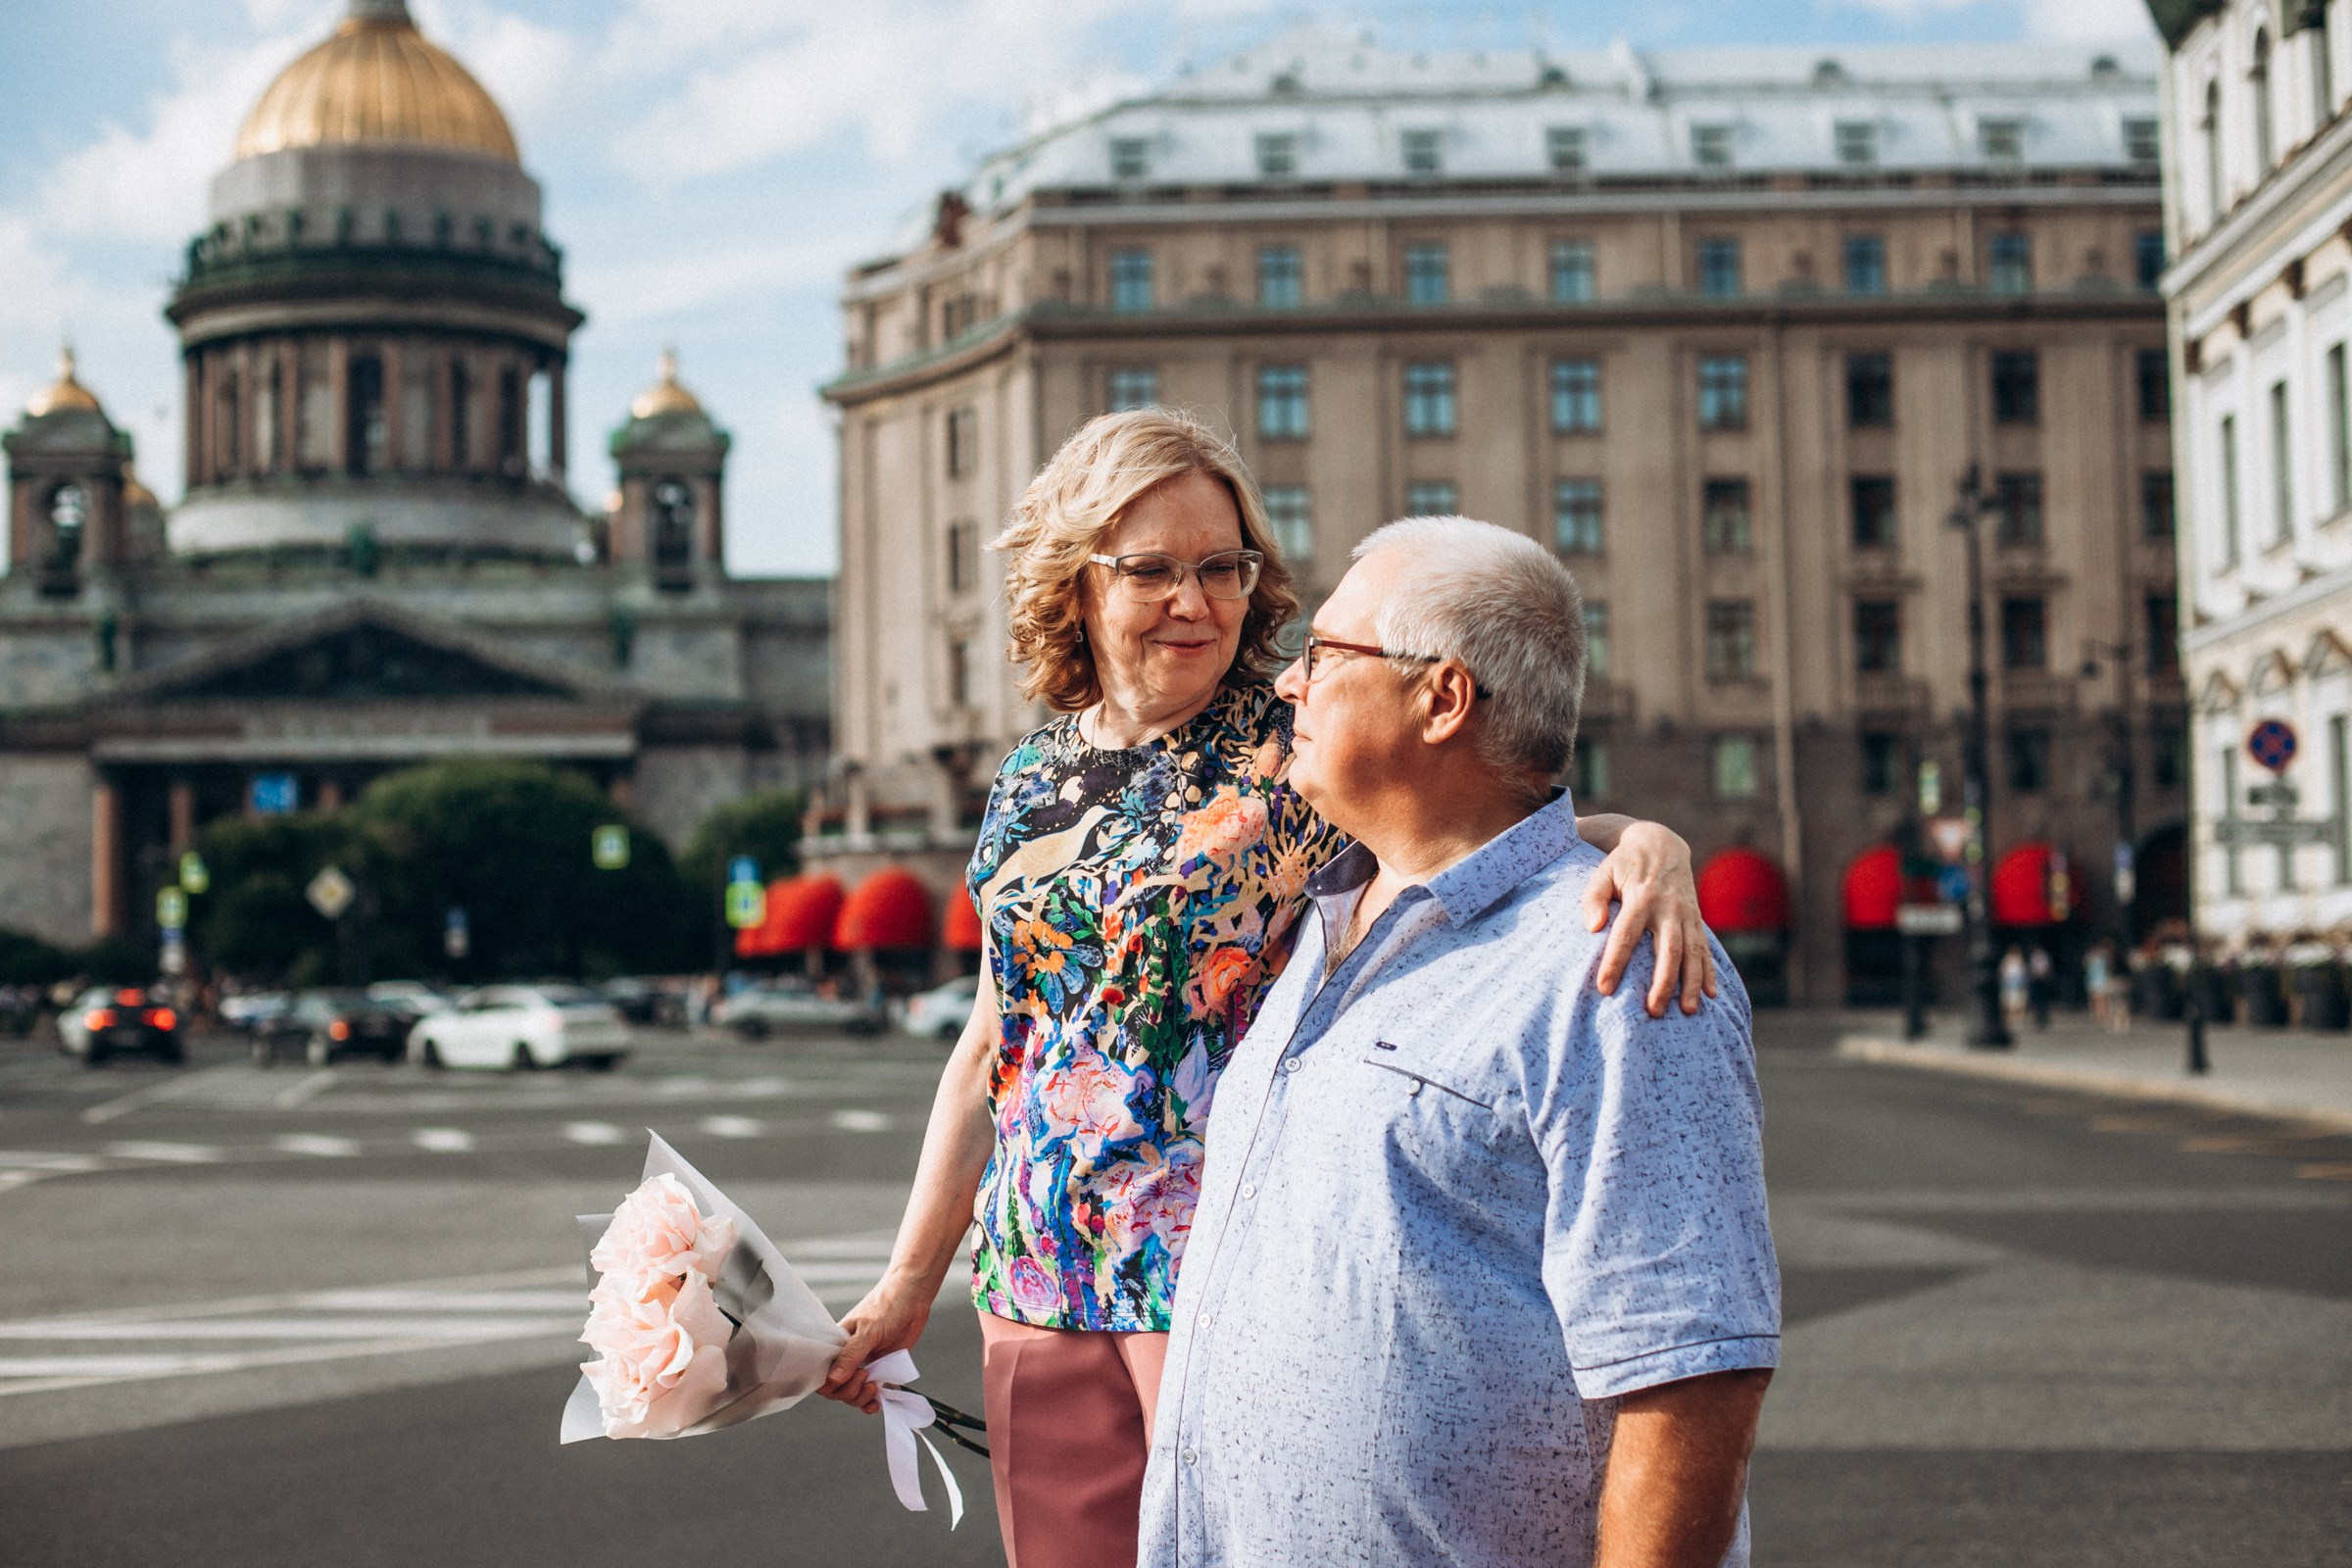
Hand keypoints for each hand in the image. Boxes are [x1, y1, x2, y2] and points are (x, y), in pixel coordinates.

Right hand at [819, 1274, 934, 1414]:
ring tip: (874, 1386)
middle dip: (849, 1392)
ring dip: (861, 1398)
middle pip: (837, 1391)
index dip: (830, 1385)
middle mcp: (848, 1359)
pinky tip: (878, 1401)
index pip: (822, 1376)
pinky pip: (871, 1394)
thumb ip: (851, 1355)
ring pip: (853, 1395)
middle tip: (865, 1375)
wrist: (913, 1298)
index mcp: (837, 1347)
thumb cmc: (886, 1306)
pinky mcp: (881, 1371)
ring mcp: (864, 1366)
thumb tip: (833, 1380)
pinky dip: (872, 1402)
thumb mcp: (867, 1330)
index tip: (845, 1380)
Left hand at [1583, 821, 1717, 1017]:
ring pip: (1692, 953)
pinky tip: (1711, 996)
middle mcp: (1668, 908)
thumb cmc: (1623, 865)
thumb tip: (1593, 927)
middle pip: (1668, 950)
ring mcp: (1686, 915)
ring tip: (1687, 1011)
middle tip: (1652, 1011)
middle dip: (1663, 983)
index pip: (1626, 935)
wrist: (1661, 845)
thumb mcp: (1603, 873)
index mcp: (1641, 897)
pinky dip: (1709, 972)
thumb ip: (1594, 898)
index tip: (1604, 989)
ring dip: (1691, 983)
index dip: (1615, 962)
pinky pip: (1705, 949)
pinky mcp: (1697, 920)